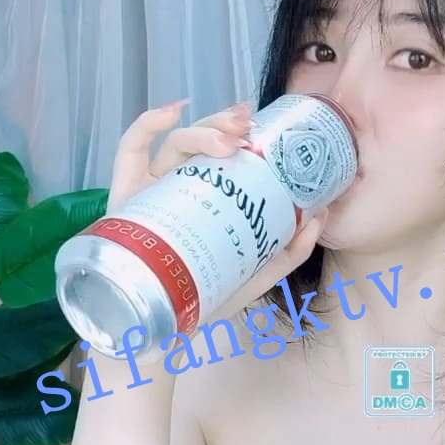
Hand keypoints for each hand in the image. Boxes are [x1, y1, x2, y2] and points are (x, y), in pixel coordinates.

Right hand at [108, 99, 328, 324]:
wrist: (164, 329)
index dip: (241, 131)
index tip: (262, 127)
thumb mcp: (259, 274)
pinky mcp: (124, 195)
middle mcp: (180, 184)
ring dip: (202, 130)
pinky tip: (172, 114)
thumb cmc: (208, 295)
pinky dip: (148, 123)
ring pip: (174, 142)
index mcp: (209, 193)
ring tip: (227, 140)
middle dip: (224, 124)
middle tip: (246, 130)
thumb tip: (320, 215)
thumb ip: (290, 249)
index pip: (223, 150)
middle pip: (201, 139)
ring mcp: (150, 187)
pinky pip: (130, 149)